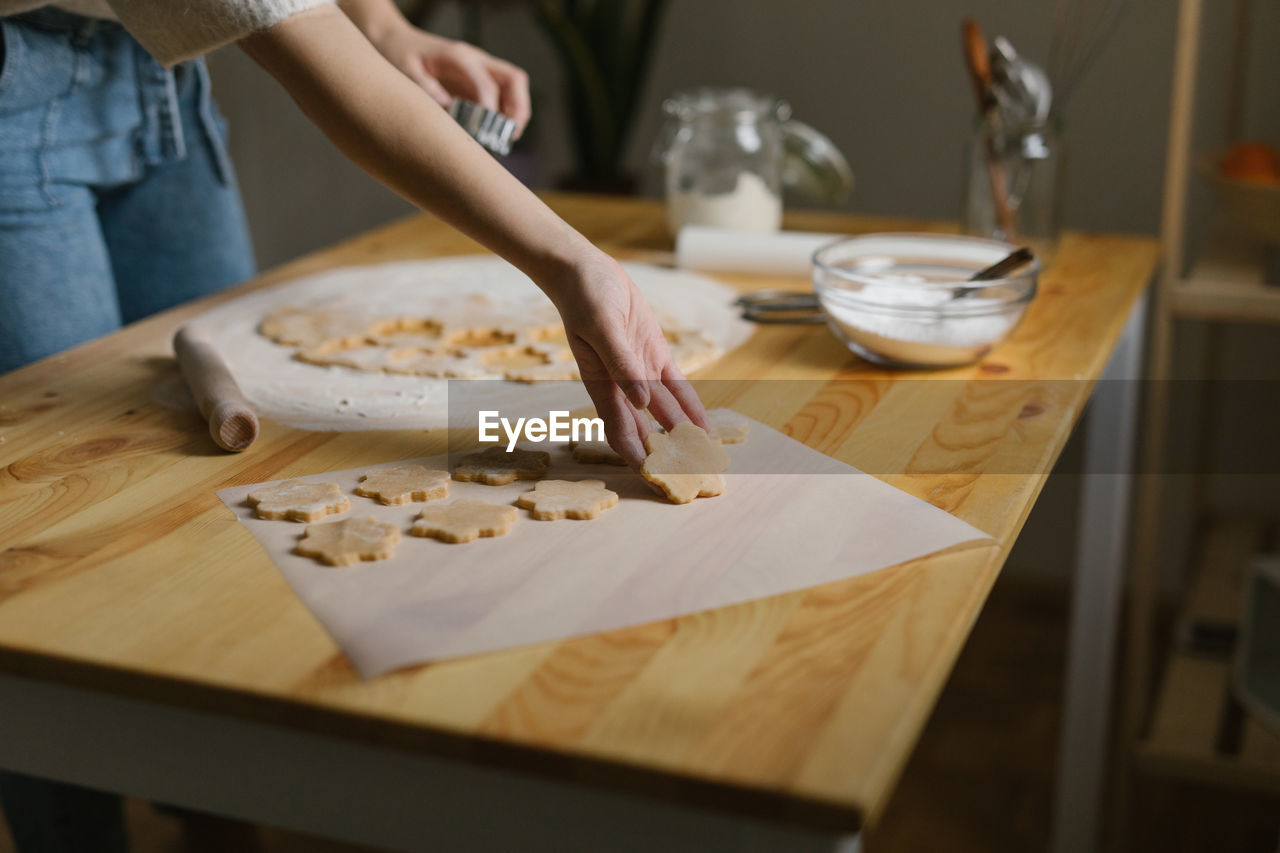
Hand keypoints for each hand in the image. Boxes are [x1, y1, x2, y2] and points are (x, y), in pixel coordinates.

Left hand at [362, 22, 530, 136]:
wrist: (397, 42)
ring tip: (507, 139)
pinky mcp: (478, 82)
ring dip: (516, 114)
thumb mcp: (405, 71)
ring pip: (514, 89)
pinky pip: (503, 98)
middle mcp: (476, 61)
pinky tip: (495, 134)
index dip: (491, 109)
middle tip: (511, 135)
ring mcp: (480, 71)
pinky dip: (506, 116)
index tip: (486, 133)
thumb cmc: (399, 55)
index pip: (488, 83)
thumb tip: (448, 108)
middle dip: (518, 109)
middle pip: (514, 80)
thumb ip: (426, 88)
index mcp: (459, 57)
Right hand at [545, 252, 709, 467]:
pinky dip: (689, 406)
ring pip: (664, 413)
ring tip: (703, 457)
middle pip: (645, 430)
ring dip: (682, 435)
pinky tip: (703, 425)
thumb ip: (621, 364)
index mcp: (601, 385)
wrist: (584, 270)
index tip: (654, 481)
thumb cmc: (584, 297)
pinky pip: (676, 387)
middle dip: (664, 455)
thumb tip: (642, 402)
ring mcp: (639, 371)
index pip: (620, 432)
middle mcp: (621, 386)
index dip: (637, 458)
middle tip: (687, 479)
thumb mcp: (601, 327)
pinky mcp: (653, 355)